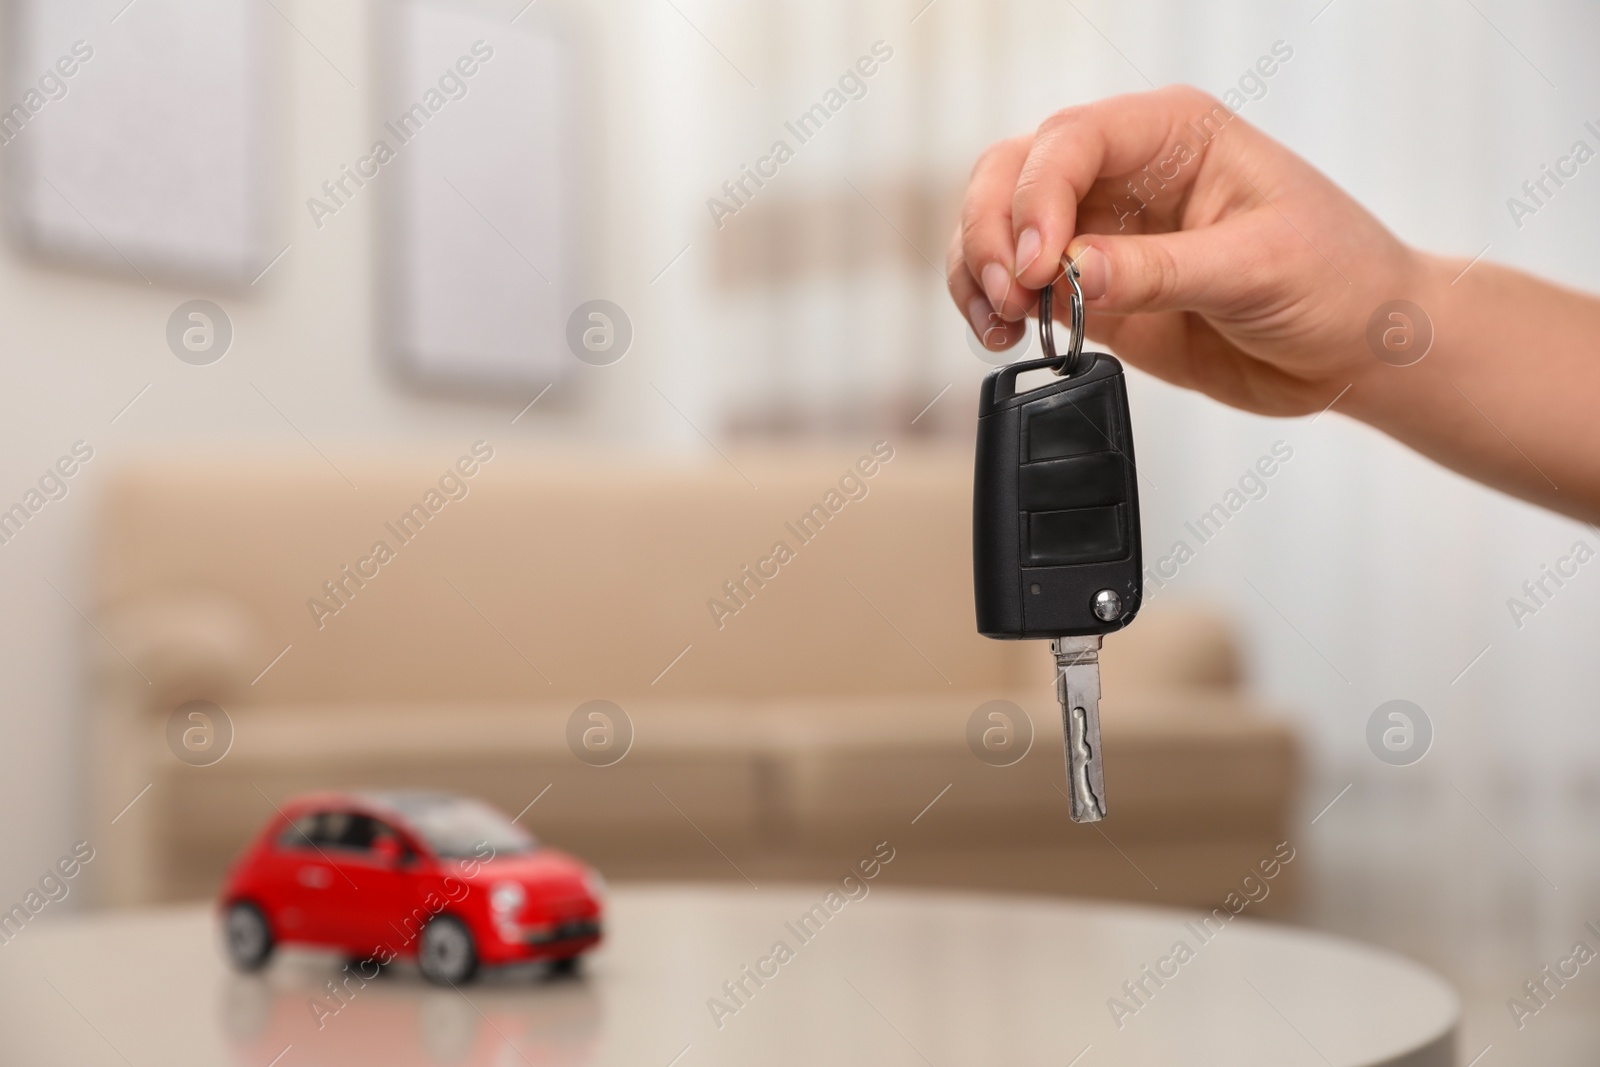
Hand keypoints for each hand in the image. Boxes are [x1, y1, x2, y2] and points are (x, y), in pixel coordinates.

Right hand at [947, 85, 1423, 415]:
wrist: (1356, 349)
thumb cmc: (1337, 279)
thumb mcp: (1257, 268)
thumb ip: (1159, 270)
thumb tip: (1072, 273)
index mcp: (1172, 135)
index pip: (1071, 141)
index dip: (1038, 198)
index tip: (1041, 266)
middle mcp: (1125, 173)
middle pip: (1013, 173)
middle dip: (994, 231)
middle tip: (1011, 294)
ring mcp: (1102, 232)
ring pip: (1000, 227)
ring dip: (980, 272)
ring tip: (999, 322)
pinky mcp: (1091, 292)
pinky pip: (1017, 288)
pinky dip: (992, 309)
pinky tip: (1002, 336)